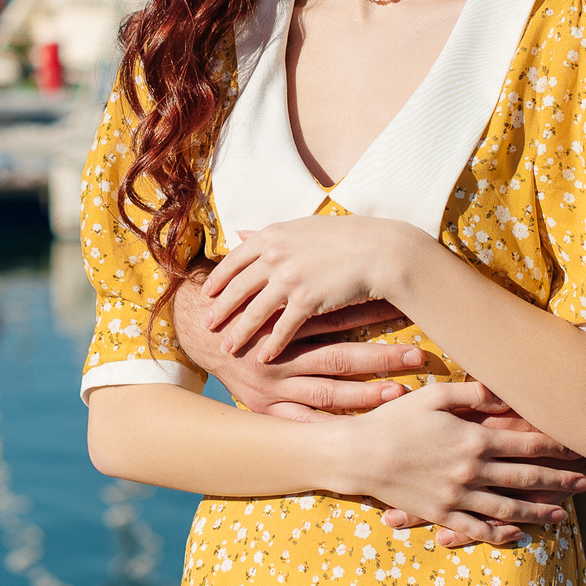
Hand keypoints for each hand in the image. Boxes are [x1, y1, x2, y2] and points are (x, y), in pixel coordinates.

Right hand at [174, 283, 418, 415]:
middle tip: (416, 356)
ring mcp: (273, 388)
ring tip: (399, 393)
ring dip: (364, 395)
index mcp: (279, 321)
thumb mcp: (257, 285)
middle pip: (337, 357)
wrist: (192, 340)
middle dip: (378, 358)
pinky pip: (304, 423)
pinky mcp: (266, 410)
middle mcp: (278, 356)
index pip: (334, 317)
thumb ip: (291, 271)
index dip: (368, 313)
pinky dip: (330, 427)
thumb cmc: (234, 309)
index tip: (404, 310)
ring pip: (326, 393)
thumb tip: (329, 250)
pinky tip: (361, 434)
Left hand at [202, 215, 428, 361]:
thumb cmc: (345, 237)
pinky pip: (282, 328)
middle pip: (237, 288)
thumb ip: (268, 235)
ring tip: (227, 348)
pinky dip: (271, 345)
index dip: (218, 279)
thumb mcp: (300, 228)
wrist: (379, 250)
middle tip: (205, 325)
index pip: (234, 260)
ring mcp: (288, 278)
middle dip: (219, 309)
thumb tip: (240, 233)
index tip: (206, 294)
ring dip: (239, 332)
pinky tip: (263, 357)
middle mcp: (274, 255)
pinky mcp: (306, 300)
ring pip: (254, 311)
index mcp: (271, 235)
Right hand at [330, 381, 585, 548]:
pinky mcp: (441, 514)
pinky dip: (501, 533)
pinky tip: (519, 534)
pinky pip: (477, 528)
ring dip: (539, 511)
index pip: (526, 445)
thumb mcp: (433, 395)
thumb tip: (503, 391)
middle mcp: (471, 471)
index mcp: (474, 440)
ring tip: (564, 515)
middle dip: (559, 481)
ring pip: (508, 508)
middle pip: (526, 478)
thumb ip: (472, 392)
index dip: (556, 448)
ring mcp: (457, 496)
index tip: (578, 449)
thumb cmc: (394, 419)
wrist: (358, 455)